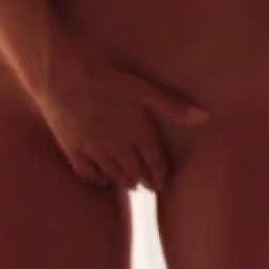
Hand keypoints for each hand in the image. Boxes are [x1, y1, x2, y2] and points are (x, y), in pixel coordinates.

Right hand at [36, 42, 210, 189]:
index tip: (164, 184)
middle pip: (134, 170)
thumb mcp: (144, 90)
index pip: (154, 161)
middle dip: (144, 179)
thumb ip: (173, 106)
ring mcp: (93, 150)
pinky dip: (98, 180)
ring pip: (113, 173)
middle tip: (150, 188)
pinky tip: (103, 182)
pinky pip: (88, 172)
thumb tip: (205, 117)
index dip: (161, 174)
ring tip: (132, 185)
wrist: (63, 81)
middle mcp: (117, 146)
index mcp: (137, 132)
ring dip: (124, 181)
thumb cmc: (107, 82)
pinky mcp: (73, 150)